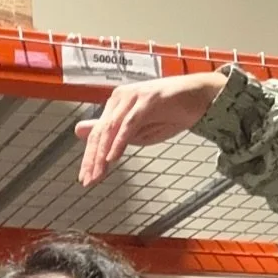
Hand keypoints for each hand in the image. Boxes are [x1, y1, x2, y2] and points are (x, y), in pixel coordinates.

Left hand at [76, 70, 229, 186]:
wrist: (200, 97)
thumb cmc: (170, 114)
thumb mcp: (138, 131)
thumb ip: (111, 134)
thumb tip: (78, 131)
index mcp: (116, 104)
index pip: (97, 134)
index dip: (89, 157)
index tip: (86, 178)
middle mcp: (120, 98)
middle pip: (100, 132)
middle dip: (93, 159)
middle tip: (88, 181)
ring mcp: (134, 97)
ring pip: (111, 129)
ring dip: (103, 155)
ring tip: (98, 174)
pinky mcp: (148, 100)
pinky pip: (129, 124)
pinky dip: (120, 142)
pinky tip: (113, 158)